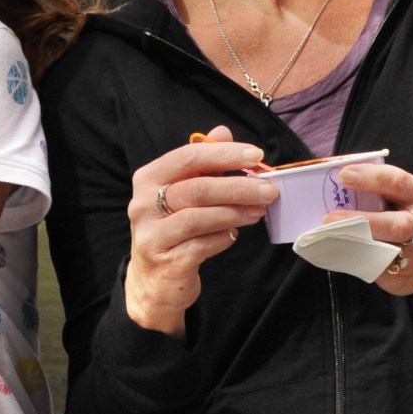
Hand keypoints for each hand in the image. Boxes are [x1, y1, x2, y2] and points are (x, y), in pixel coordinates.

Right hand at [124, 128, 274, 337]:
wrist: (153, 281)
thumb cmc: (172, 228)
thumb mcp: (182, 191)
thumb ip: (202, 162)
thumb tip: (222, 132)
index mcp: (148, 179)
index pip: (188, 157)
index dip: (225, 154)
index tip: (257, 156)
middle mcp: (143, 204)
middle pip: (197, 188)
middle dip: (238, 187)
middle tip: (269, 189)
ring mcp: (152, 234)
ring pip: (199, 217)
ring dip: (235, 212)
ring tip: (259, 210)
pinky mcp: (166, 261)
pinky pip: (202, 245)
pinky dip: (223, 237)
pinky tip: (235, 234)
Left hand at [334, 163, 412, 293]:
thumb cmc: (411, 212)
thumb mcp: (403, 194)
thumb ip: (378, 189)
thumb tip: (336, 184)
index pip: (397, 182)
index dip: (370, 178)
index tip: (344, 176)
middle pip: (395, 226)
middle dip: (362, 222)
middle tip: (329, 219)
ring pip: (383, 255)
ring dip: (353, 247)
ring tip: (327, 240)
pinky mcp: (407, 279)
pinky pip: (377, 273)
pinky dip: (356, 264)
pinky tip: (339, 255)